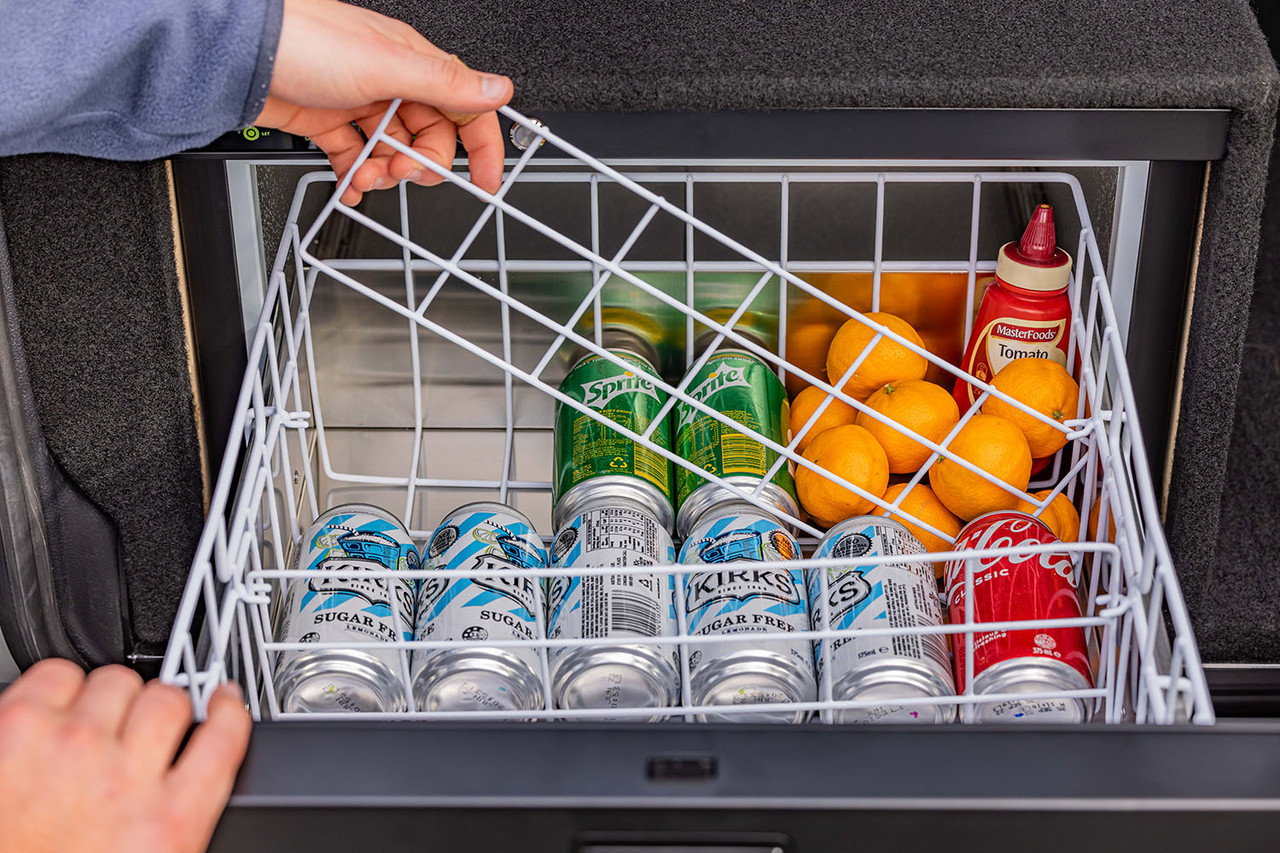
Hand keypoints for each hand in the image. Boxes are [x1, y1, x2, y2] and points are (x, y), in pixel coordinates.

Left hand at [0, 659, 250, 852]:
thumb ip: (176, 818)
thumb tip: (190, 774)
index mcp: (168, 824)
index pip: (225, 734)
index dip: (228, 710)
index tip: (223, 702)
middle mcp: (124, 778)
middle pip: (171, 699)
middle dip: (156, 713)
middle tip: (135, 736)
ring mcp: (70, 746)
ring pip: (118, 680)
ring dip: (110, 699)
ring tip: (89, 729)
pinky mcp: (15, 726)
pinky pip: (59, 673)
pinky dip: (59, 687)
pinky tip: (53, 715)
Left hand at [258, 0, 513, 204]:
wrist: (238, 52)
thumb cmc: (303, 40)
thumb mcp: (385, 65)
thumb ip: (445, 83)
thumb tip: (500, 91)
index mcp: (412, 64)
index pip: (465, 109)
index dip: (481, 147)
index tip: (486, 183)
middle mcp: (390, 83)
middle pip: (429, 139)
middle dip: (419, 165)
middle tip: (401, 172)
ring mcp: (359, 103)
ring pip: (392, 152)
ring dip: (385, 173)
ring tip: (367, 175)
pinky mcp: (329, 122)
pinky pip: (356, 158)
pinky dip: (357, 176)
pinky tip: (351, 184)